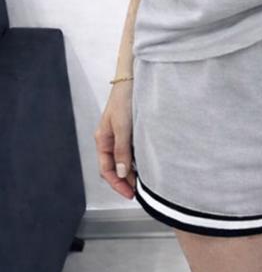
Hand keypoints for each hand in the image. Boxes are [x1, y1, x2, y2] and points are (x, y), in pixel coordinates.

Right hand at [95, 82, 136, 199]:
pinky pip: (133, 150)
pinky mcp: (132, 129)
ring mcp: (121, 135)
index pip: (106, 170)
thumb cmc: (124, 97)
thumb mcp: (122, 126)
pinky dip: (139, 159)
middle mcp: (111, 139)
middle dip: (125, 181)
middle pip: (115, 167)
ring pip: (125, 159)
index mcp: (103, 139)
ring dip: (133, 171)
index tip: (130, 194)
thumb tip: (121, 172)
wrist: (134, 77)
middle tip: (139, 191)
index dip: (117, 184)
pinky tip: (148, 163)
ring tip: (145, 181)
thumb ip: (122, 149)